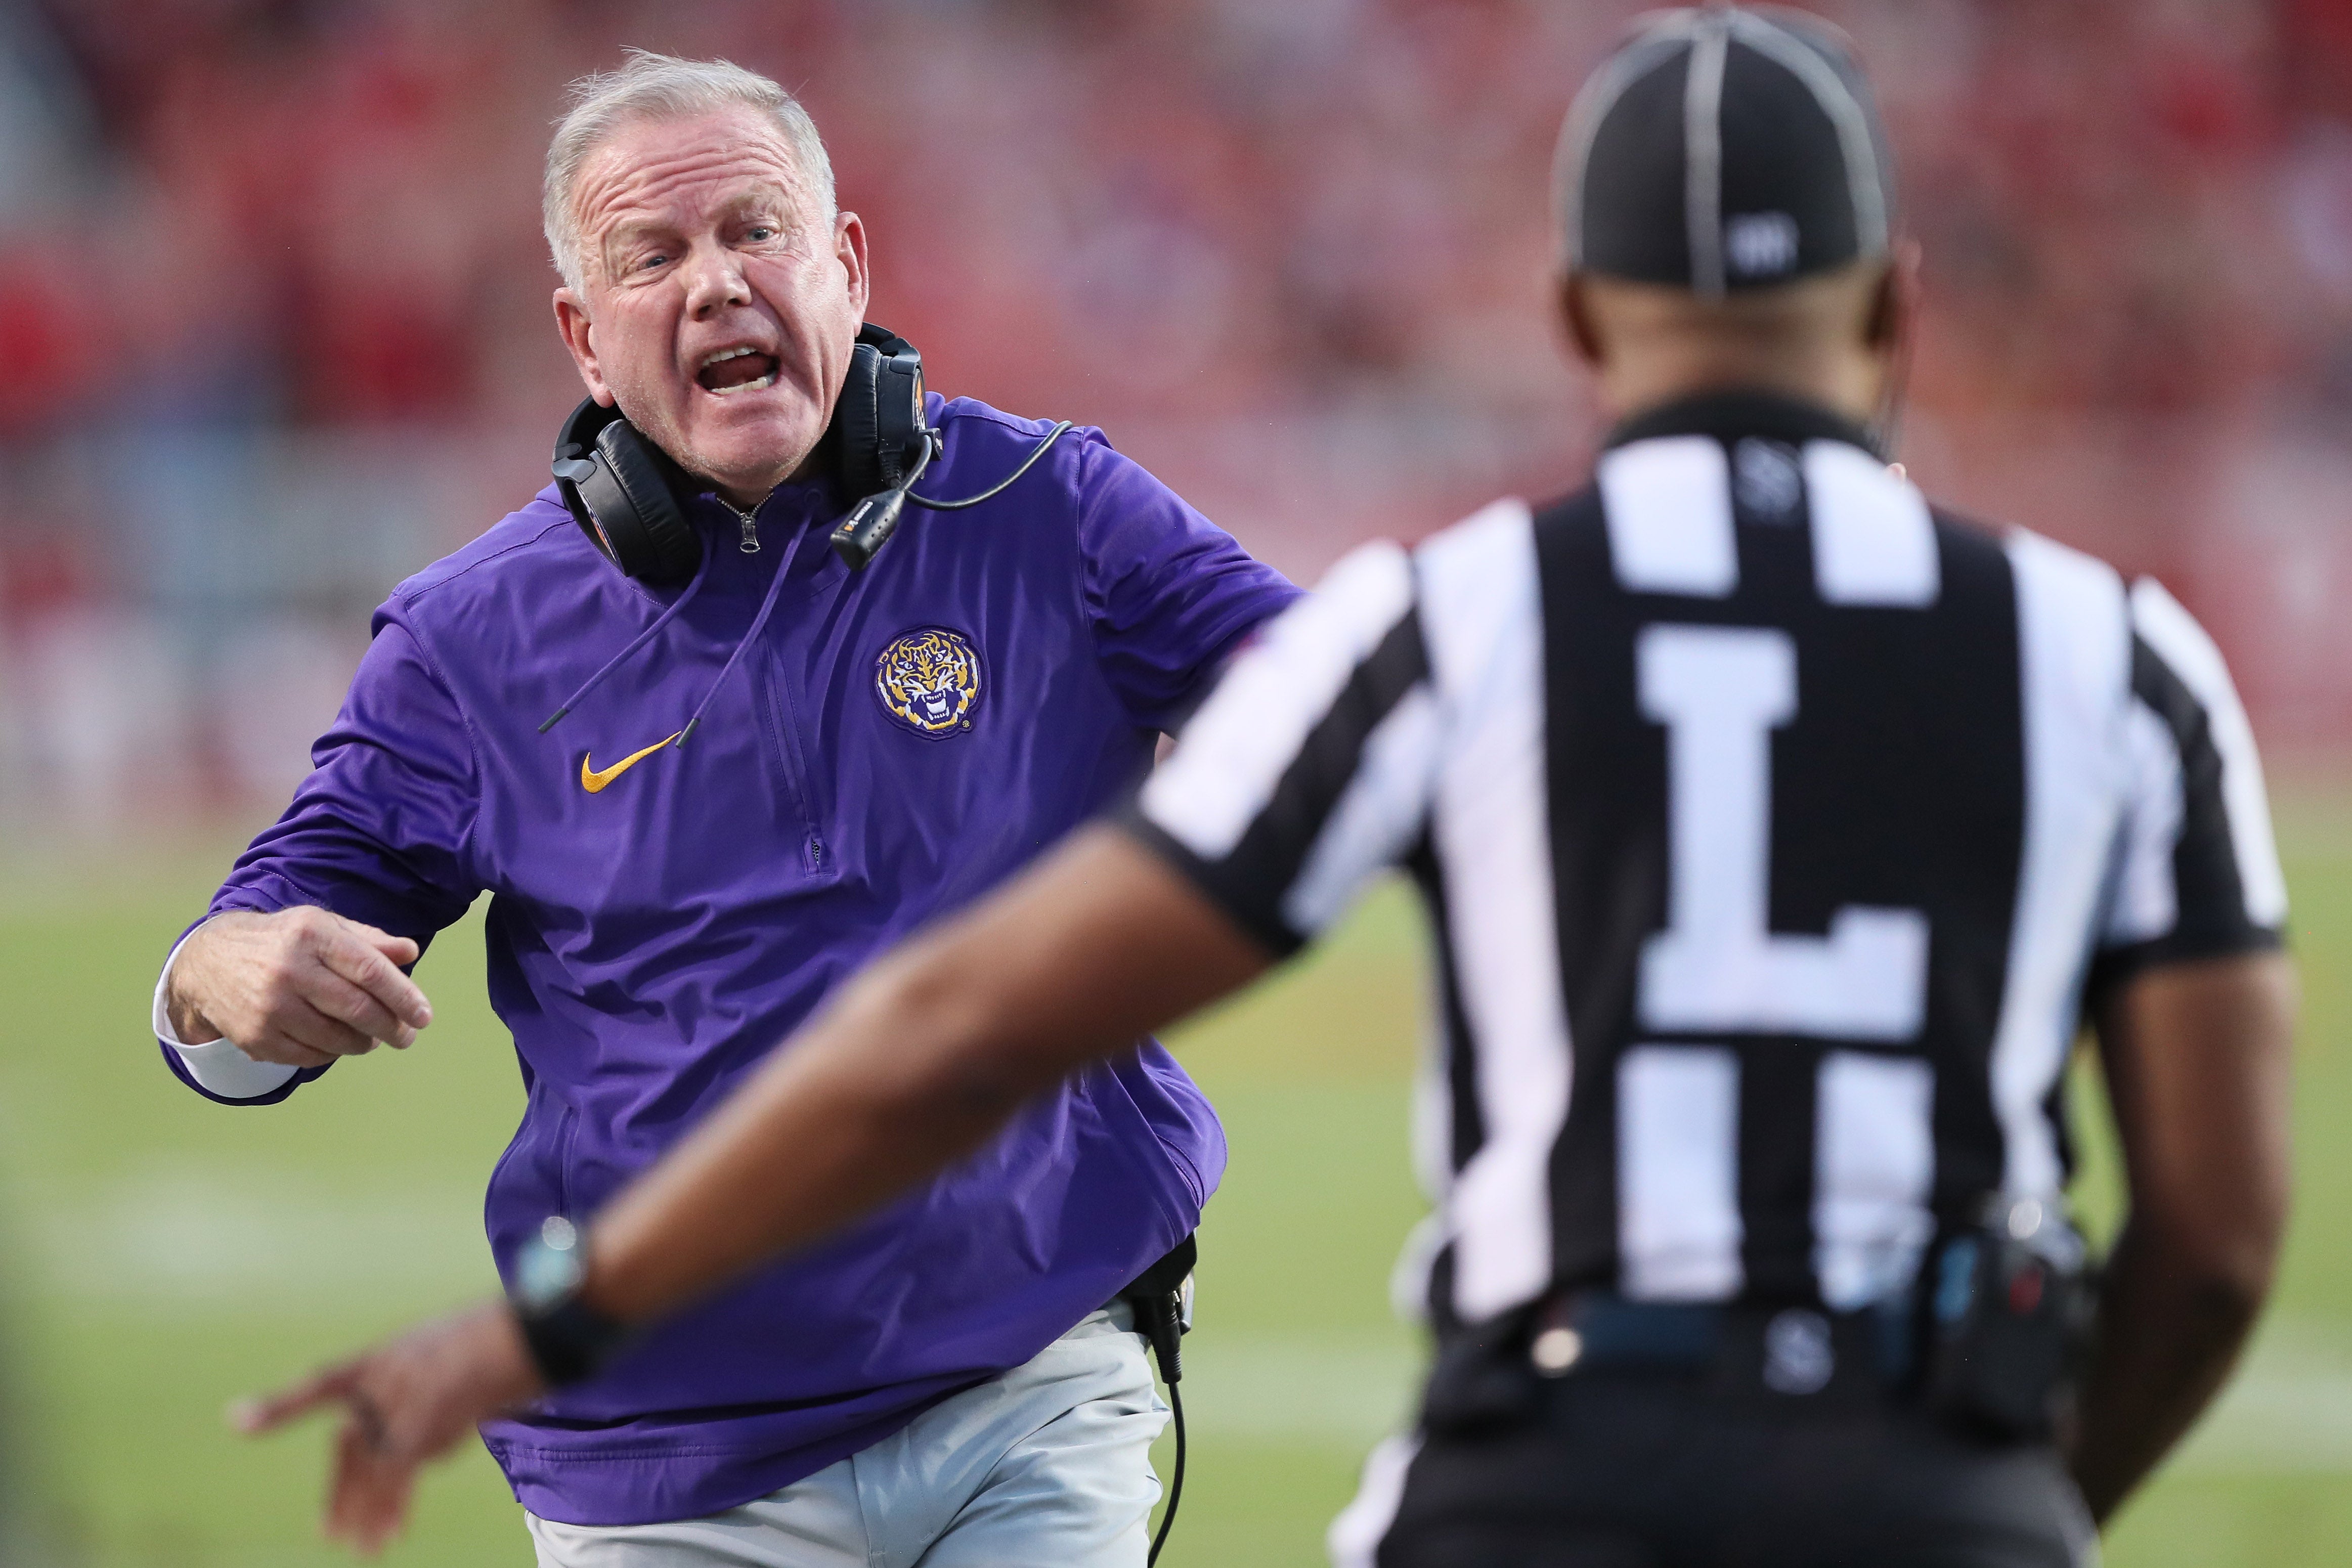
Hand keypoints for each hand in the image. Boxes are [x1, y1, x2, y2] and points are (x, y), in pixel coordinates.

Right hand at [166, 908, 432, 1066]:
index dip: (404, 996)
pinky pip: (309, 1056)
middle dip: (391, 1028)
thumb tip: (411, 952)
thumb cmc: (283, 941)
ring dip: (363, 1043)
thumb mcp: (323, 926)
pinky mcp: (255, 1037)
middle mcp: (289, 970)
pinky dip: (331, 1053)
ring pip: (335, 1039)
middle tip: (407, 1036)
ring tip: (373, 1038)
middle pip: (357, 1009)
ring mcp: (269, 1007)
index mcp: (311, 935)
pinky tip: (338, 1044)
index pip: (370, 970)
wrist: (209, 961)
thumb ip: (369, 940)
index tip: (424, 1016)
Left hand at [233, 1302, 543, 1555]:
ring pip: (372, 1468)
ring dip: (367, 1513)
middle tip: (330, 1532)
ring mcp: (403, 1400)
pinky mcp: (426, 1423)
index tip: (237, 1421)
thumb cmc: (501, 1337)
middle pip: (350, 1445)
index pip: (323, 1383)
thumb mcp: (447, 1355)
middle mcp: (385, 1378)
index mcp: (385, 1355)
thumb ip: (418, 1394)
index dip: (280, 1405)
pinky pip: (399, 1476)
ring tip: (361, 1548)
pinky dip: (392, 1509)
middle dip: (341, 1492)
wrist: (535, 1327)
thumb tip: (412, 1451)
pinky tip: (388, 1535)